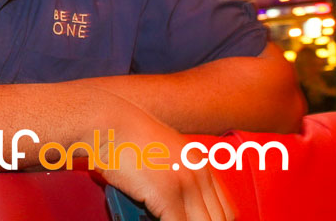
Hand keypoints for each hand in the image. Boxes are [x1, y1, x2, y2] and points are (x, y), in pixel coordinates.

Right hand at [93, 113, 235, 220]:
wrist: (110, 124)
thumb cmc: (126, 137)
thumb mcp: (162, 153)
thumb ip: (176, 176)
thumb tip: (177, 205)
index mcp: (200, 164)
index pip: (226, 209)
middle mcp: (198, 173)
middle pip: (218, 219)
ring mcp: (185, 184)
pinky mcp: (167, 195)